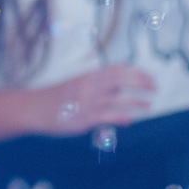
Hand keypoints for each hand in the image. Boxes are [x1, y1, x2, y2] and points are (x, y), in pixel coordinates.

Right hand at [37, 64, 155, 136]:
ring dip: (136, 101)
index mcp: (87, 76)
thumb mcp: (77, 85)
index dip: (136, 72)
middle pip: (120, 80)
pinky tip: (129, 120)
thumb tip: (120, 90)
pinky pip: (106, 116)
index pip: (117, 69)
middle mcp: (88, 86)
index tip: (150, 77)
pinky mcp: (83, 118)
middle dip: (140, 83)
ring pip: (117, 99)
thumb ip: (97, 86)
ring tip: (149, 104)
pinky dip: (120, 117)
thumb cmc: (57, 97)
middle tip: (154, 88)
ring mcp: (86, 102)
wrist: (33, 108)